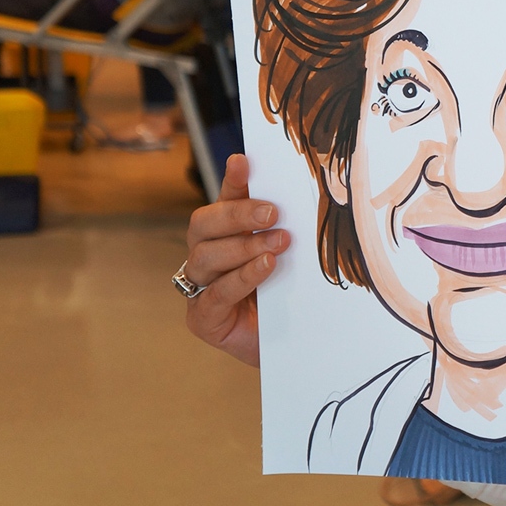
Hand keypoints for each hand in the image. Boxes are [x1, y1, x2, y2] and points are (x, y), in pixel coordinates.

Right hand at [182, 154, 289, 366]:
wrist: (294, 345)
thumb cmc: (291, 295)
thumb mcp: (293, 256)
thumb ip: (288, 227)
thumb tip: (305, 190)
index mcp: (228, 233)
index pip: (225, 199)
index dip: (233, 180)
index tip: (244, 161)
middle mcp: (207, 254)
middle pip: (204, 223)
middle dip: (238, 214)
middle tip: (273, 213)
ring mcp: (200, 287)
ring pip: (206, 256)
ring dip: (244, 246)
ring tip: (278, 244)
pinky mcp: (203, 318)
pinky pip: (214, 293)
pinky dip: (241, 278)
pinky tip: (265, 268)